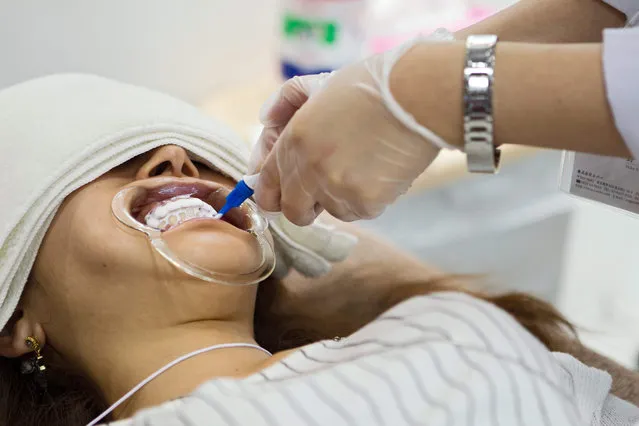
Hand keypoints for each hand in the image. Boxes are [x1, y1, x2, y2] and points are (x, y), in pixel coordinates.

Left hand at [250, 35, 452, 224]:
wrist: (419, 95)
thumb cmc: (373, 85)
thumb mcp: (320, 84)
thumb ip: (285, 101)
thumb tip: (265, 120)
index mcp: (294, 139)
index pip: (266, 185)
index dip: (271, 195)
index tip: (278, 198)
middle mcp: (309, 168)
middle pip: (293, 212)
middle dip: (303, 206)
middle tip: (321, 193)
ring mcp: (337, 188)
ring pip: (331, 211)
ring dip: (341, 197)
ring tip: (363, 165)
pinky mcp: (366, 202)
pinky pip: (359, 211)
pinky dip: (367, 198)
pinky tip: (380, 171)